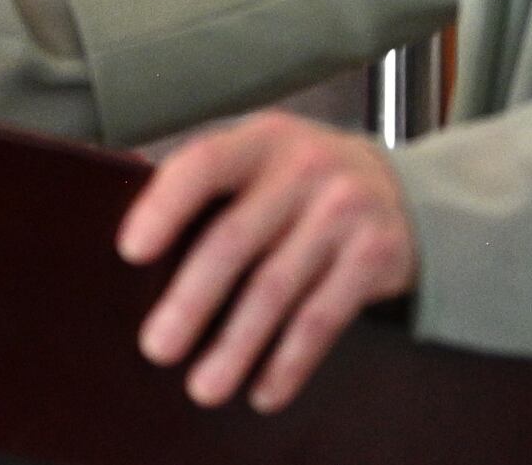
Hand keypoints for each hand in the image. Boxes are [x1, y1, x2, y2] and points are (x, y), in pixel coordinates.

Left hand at [120, 112, 416, 412]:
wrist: (400, 192)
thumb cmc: (300, 183)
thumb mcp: (262, 161)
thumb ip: (209, 186)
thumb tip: (131, 238)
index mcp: (262, 139)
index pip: (204, 164)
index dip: (165, 206)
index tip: (130, 252)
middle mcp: (305, 168)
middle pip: (234, 240)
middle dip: (190, 301)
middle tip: (156, 347)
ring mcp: (345, 211)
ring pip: (276, 290)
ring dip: (235, 346)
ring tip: (202, 387)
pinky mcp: (376, 256)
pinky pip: (322, 319)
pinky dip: (288, 362)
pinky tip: (263, 391)